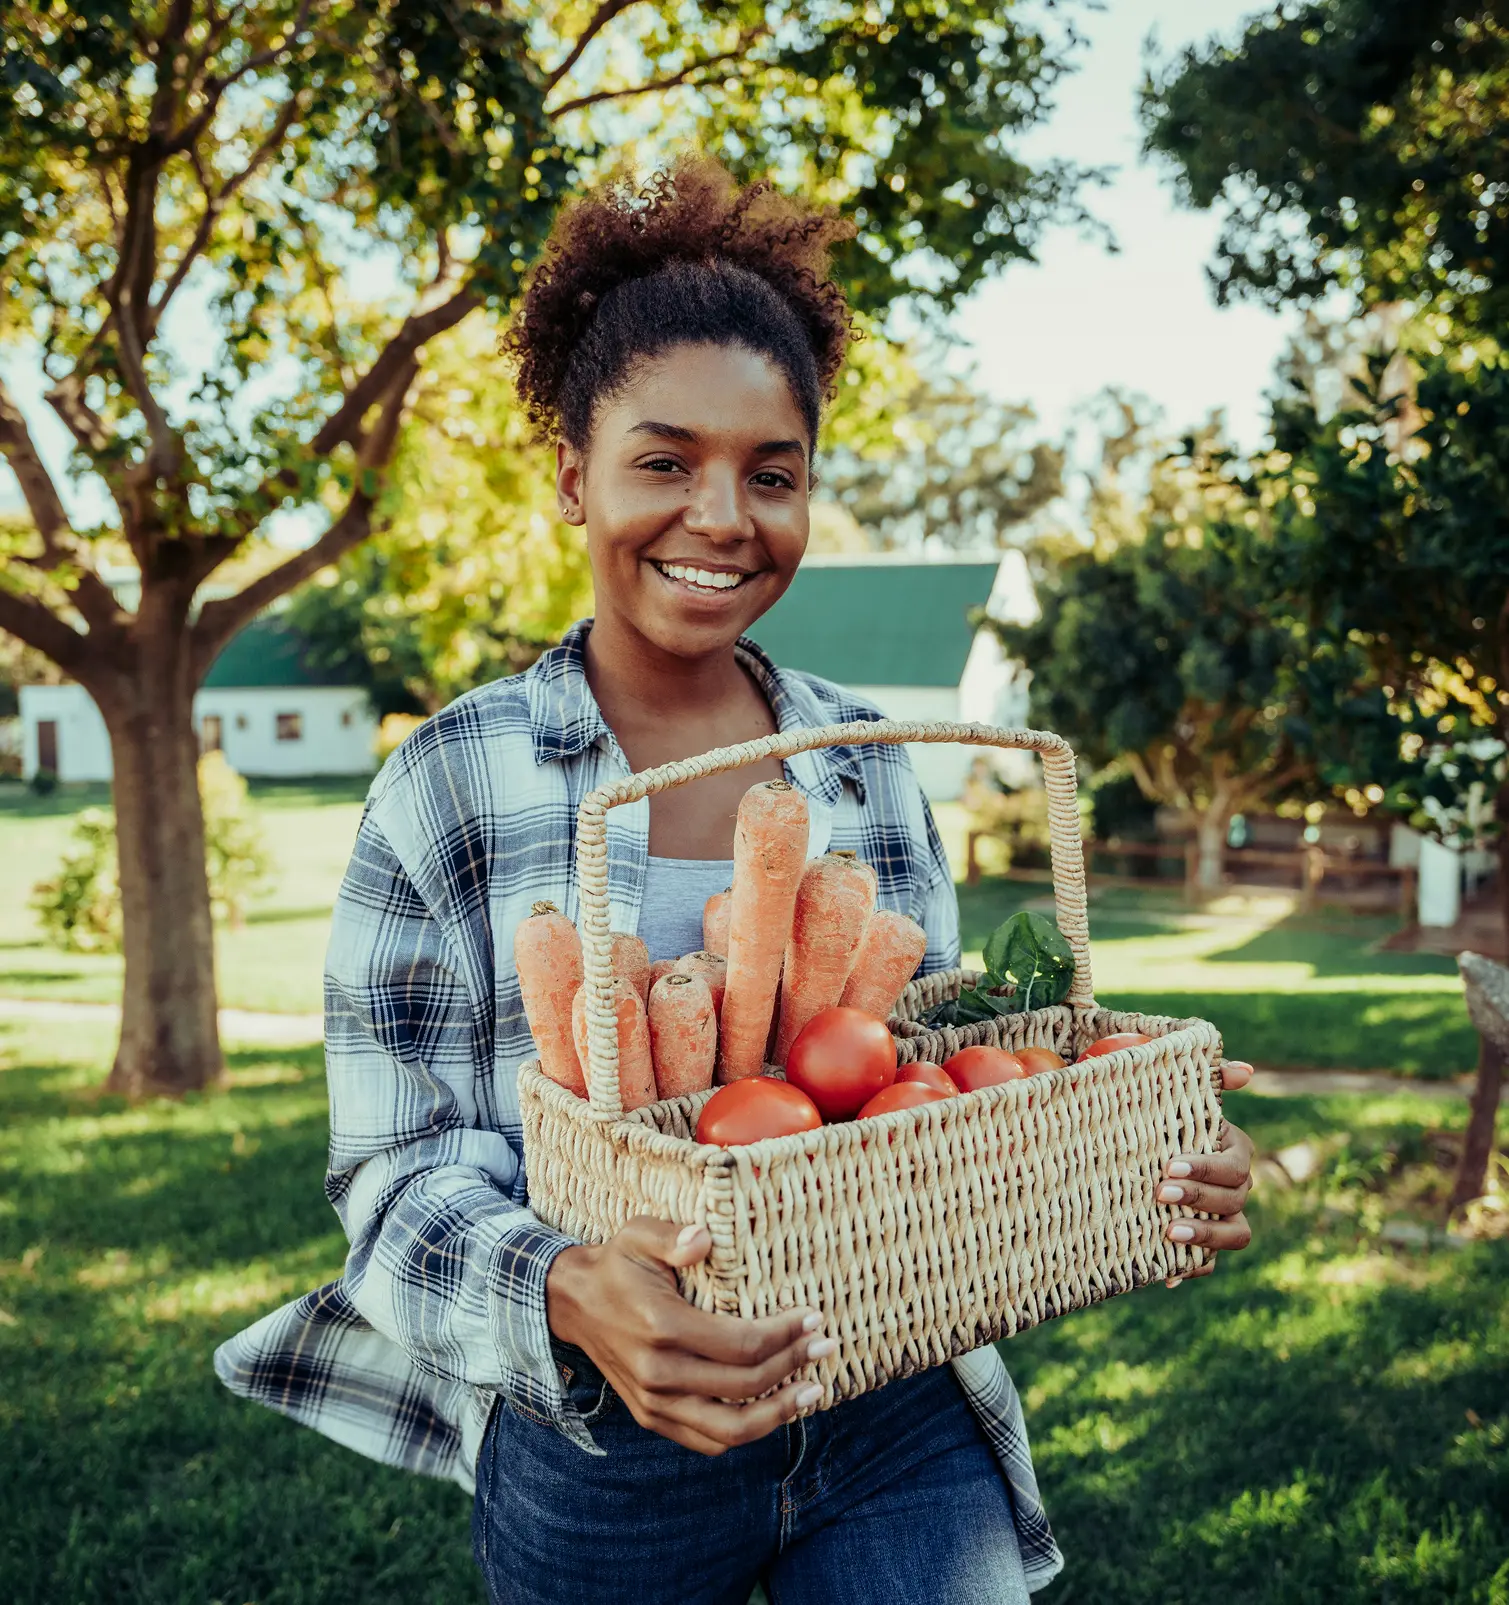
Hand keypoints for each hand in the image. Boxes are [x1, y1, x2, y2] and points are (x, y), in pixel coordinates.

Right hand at [546, 1217, 830, 1455]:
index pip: (742, 1345)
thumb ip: (672, 1236)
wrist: (573, 1302)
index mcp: (662, 1328)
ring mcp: (654, 1402)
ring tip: (812, 1392)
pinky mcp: (651, 1417)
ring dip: (778, 1414)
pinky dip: (745, 1432)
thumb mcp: (638, 1234)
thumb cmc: (617, 1264)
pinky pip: (706, 1440)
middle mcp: (659, 1374)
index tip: (814, 1318)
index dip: (785, 1335)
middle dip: (794, 1366)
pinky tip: (772, 1410)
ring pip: (729, 1430)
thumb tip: (705, 1239)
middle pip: (745, 1386)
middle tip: (825, 1346)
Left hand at [1161, 1062, 1254, 1286]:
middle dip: (1198, 1198)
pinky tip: (1168, 1275)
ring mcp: (1223, 1216)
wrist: (1132, 1143)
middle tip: (1159, 1193)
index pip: (1233, 1165)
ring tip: (1170, 1232)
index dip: (1206, 1168)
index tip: (1169, 1165)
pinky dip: (1193, 1269)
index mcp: (1232, 1149)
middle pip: (1234, 1201)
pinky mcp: (1204, 1241)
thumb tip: (1245, 1071)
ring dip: (1206, 1237)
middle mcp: (1235, 1185)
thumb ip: (1209, 1077)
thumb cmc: (1158, 1112)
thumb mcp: (1174, 1090)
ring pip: (1235, 1234)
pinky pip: (1210, 1262)